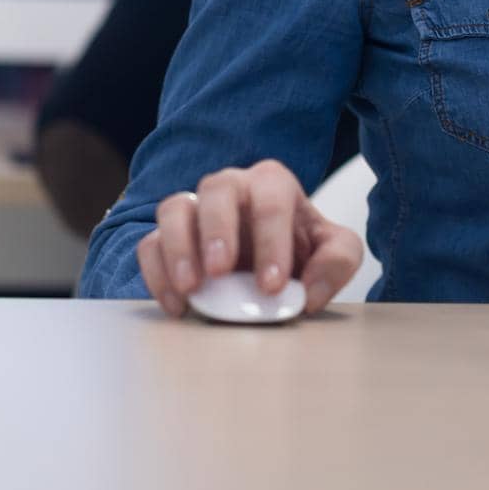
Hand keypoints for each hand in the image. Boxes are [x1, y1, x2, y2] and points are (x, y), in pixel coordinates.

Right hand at [137, 159, 362, 318]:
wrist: (268, 272)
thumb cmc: (300, 253)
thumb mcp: (334, 252)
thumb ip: (338, 259)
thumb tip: (312, 288)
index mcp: (273, 185)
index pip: (272, 196)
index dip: (271, 238)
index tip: (272, 284)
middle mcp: (231, 189)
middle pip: (218, 187)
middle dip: (218, 228)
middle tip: (221, 271)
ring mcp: (195, 212)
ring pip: (174, 207)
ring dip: (179, 246)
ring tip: (192, 287)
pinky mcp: (167, 240)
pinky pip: (150, 244)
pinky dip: (157, 273)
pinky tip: (177, 304)